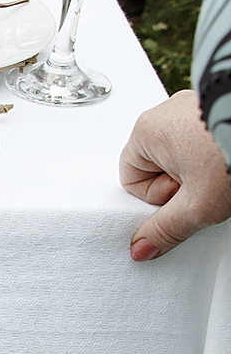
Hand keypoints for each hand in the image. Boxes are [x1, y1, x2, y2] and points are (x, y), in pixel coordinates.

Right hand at [121, 88, 230, 260]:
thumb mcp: (198, 207)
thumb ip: (164, 230)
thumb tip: (142, 248)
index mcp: (146, 130)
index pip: (133, 181)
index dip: (159, 197)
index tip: (186, 195)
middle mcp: (166, 112)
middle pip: (157, 167)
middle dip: (182, 183)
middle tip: (208, 187)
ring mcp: (194, 106)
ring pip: (183, 155)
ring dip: (200, 171)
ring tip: (222, 173)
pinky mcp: (217, 107)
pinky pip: (203, 141)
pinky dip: (215, 155)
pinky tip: (229, 161)